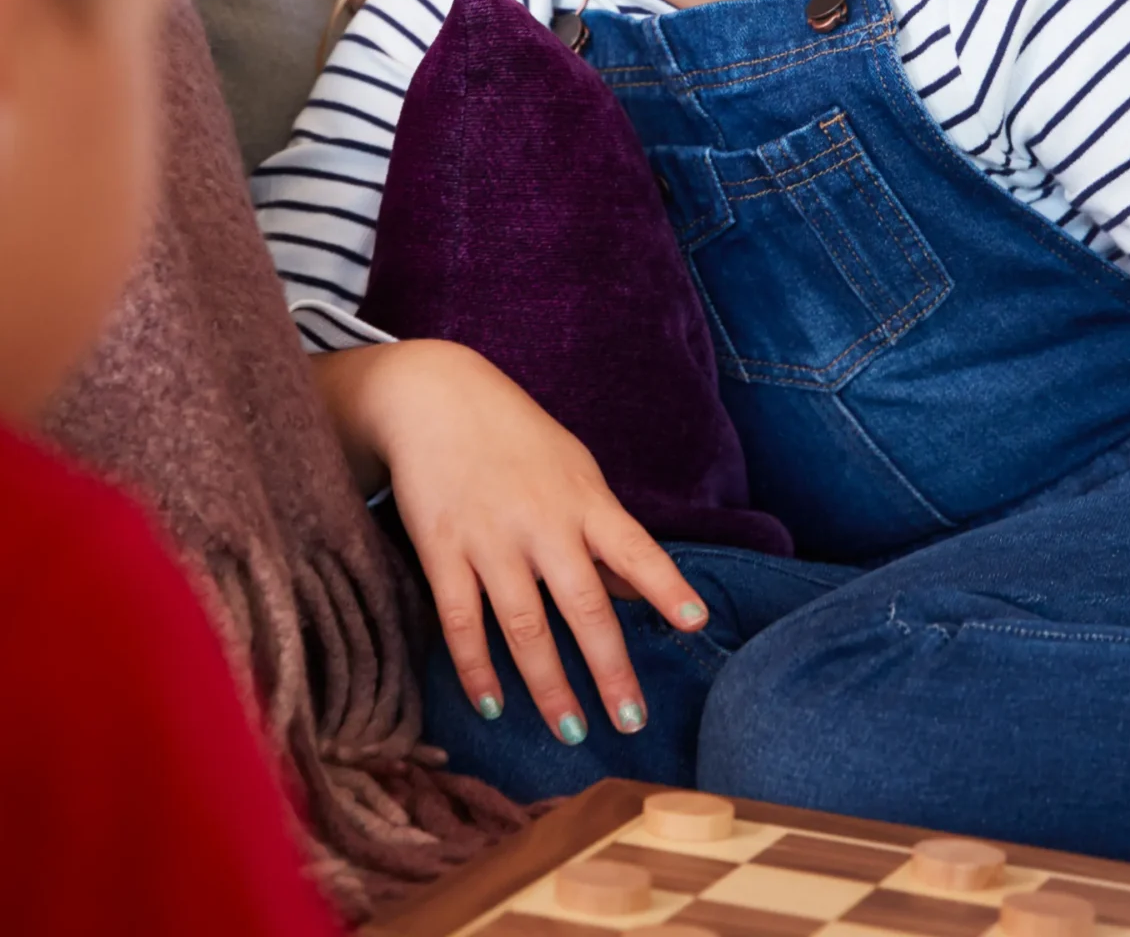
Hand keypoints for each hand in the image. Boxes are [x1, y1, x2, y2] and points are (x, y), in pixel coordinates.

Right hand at [309, 339, 707, 743]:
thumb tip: (637, 590)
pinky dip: (477, 668)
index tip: (695, 622)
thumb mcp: (574, 470)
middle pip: (584, 605)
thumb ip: (602, 532)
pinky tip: (494, 704)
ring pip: (524, 627)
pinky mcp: (441, 550)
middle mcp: (543, 522)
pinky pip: (462, 621)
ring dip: (549, 685)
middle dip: (610, 668)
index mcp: (584, 500)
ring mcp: (490, 539)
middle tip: (632, 721)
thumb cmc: (516, 438)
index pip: (635, 547)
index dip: (666, 585)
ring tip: (572, 732)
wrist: (434, 397)